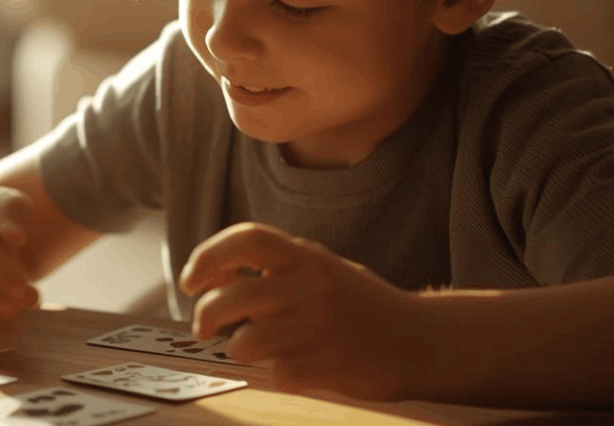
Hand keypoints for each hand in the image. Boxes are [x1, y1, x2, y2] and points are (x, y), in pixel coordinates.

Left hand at [178, 222, 430, 401]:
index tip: (190, 282)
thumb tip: (208, 276)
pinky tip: (293, 367)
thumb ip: (271, 267)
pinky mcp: (332, 366)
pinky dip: (276, 374)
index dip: (206, 257)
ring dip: (239, 350)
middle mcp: (312, 285)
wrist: (423, 340)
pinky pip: (278, 374)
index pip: (245, 239)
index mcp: (307, 256)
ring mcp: (322, 326)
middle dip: (204, 316)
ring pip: (246, 343)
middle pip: (231, 297)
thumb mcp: (318, 269)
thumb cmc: (356, 304)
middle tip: (202, 328)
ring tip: (252, 349)